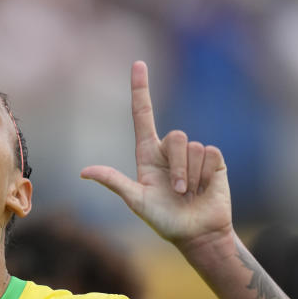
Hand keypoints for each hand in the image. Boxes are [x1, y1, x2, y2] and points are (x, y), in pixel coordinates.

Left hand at [81, 61, 232, 249]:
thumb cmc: (164, 220)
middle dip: (177, 168)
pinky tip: (205, 188)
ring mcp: (192, 154)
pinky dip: (206, 175)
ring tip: (190, 193)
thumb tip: (84, 172)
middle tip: (177, 192)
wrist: (197, 234)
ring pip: (192, 147)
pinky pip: (210, 153)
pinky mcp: (214, 160)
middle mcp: (169, 151)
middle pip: (174, 136)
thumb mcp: (136, 201)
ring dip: (190, 175)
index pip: (142, 115)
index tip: (138, 64)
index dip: (140, 89)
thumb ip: (114, 182)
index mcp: (148, 155)